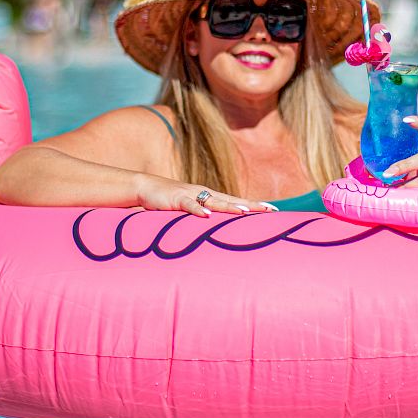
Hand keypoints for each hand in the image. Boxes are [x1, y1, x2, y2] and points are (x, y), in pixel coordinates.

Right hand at [135, 175, 278, 216]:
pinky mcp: (176, 199)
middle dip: (251, 205)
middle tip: (270, 210)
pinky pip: (189, 205)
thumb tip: (217, 231)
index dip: (253, 205)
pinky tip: (207, 215)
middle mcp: (204, 194)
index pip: (235, 201)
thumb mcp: (189, 212)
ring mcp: (191, 195)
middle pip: (232, 200)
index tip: (272, 210)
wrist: (144, 186)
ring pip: (214, 201)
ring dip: (229, 207)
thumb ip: (202, 219)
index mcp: (209, 197)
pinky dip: (198, 210)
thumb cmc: (168, 201)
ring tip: (245, 211)